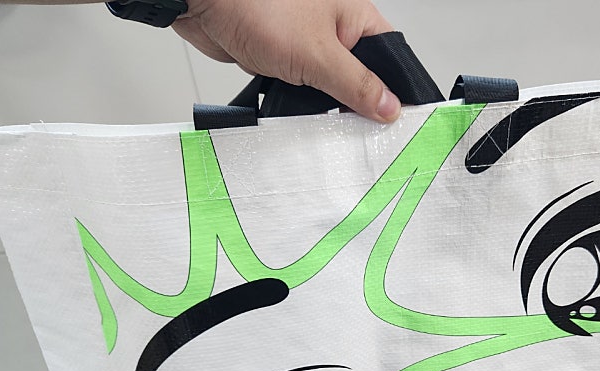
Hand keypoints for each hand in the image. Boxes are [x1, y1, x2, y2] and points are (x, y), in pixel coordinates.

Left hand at [173, 0, 401, 122]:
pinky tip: (299, 114)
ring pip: (331, 89)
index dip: (395, 91)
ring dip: (326, 107)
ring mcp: (309, 46)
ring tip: (326, 123)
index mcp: (355, 17)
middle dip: (357, 105)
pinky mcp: (286, 61)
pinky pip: (304, 92)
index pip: (391, 60)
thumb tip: (388, 106)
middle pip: (361, 78)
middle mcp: (335, 30)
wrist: (204, 4)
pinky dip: (301, 105)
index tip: (394, 122)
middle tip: (358, 130)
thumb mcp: (317, 55)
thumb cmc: (256, 5)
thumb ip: (355, 84)